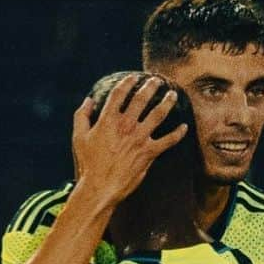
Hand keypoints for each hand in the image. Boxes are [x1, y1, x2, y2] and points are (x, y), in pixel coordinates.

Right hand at [70, 73, 186, 203]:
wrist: (100, 186)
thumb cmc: (88, 163)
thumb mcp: (78, 137)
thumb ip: (82, 116)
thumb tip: (89, 101)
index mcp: (108, 120)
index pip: (120, 93)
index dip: (127, 82)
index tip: (133, 77)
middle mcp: (126, 125)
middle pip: (142, 99)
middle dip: (151, 86)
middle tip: (158, 80)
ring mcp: (139, 138)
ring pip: (158, 114)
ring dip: (167, 102)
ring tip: (173, 95)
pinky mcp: (149, 152)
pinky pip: (168, 140)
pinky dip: (178, 133)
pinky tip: (185, 127)